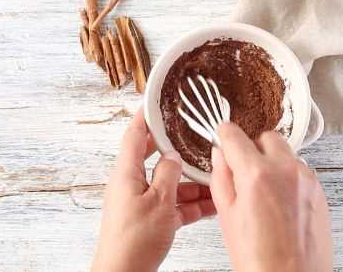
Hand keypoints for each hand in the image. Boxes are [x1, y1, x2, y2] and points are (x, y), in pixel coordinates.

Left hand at [92, 109, 215, 271]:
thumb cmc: (134, 240)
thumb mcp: (159, 202)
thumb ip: (168, 175)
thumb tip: (173, 156)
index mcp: (126, 173)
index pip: (135, 135)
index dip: (146, 117)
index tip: (156, 102)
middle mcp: (131, 183)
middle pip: (155, 158)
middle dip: (177, 150)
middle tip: (194, 137)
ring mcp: (141, 202)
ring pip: (170, 184)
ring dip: (192, 182)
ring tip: (216, 176)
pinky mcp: (151, 219)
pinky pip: (174, 205)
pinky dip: (192, 204)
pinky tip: (213, 203)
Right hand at [211, 124, 332, 271]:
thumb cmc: (260, 260)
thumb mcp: (226, 216)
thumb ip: (221, 177)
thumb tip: (221, 156)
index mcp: (256, 174)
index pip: (234, 135)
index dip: (224, 136)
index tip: (222, 140)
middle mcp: (286, 170)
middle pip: (266, 137)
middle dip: (252, 148)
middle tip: (243, 171)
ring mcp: (307, 180)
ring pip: (286, 155)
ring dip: (272, 164)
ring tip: (262, 193)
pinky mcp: (320, 193)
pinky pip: (300, 172)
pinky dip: (288, 179)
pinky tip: (278, 204)